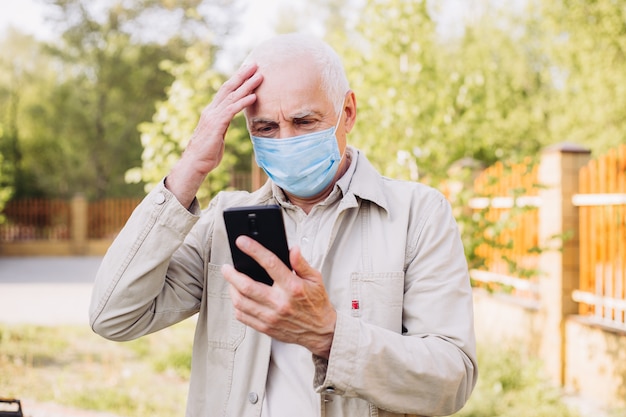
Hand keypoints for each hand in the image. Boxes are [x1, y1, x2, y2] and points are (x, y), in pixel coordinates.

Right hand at [166, 64, 262, 207]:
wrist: (194, 164)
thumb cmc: (206, 154)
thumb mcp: (217, 135)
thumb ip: (222, 126)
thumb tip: (228, 122)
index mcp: (212, 112)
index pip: (225, 91)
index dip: (237, 80)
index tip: (248, 71)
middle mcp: (211, 111)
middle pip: (228, 88)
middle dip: (242, 75)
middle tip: (255, 64)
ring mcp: (213, 117)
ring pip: (232, 96)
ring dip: (247, 86)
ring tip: (259, 76)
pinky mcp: (216, 125)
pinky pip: (232, 111)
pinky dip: (243, 102)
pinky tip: (253, 97)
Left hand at [221, 236, 336, 358]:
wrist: (321, 331)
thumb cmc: (317, 303)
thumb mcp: (315, 279)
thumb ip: (301, 263)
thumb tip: (292, 249)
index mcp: (293, 287)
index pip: (270, 263)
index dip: (254, 250)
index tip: (242, 242)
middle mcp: (280, 303)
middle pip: (246, 286)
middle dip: (232, 274)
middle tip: (226, 267)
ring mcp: (271, 317)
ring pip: (240, 302)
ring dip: (231, 289)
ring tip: (231, 281)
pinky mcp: (266, 328)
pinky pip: (242, 316)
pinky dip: (236, 305)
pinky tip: (238, 297)